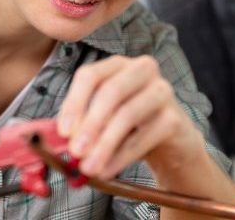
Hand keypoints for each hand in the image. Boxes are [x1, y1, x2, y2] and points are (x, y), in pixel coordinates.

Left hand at [56, 55, 203, 179]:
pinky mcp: (175, 117)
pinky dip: (122, 156)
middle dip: (90, 124)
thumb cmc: (130, 127)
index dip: (74, 103)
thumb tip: (59, 140)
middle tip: (75, 152)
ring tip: (90, 168)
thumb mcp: (102, 120)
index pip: (90, 75)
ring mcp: (162, 91)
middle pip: (111, 91)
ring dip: (104, 144)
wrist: (170, 142)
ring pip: (127, 114)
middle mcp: (141, 70)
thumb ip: (80, 124)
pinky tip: (108, 170)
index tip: (63, 132)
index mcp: (118, 65)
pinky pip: (144, 137)